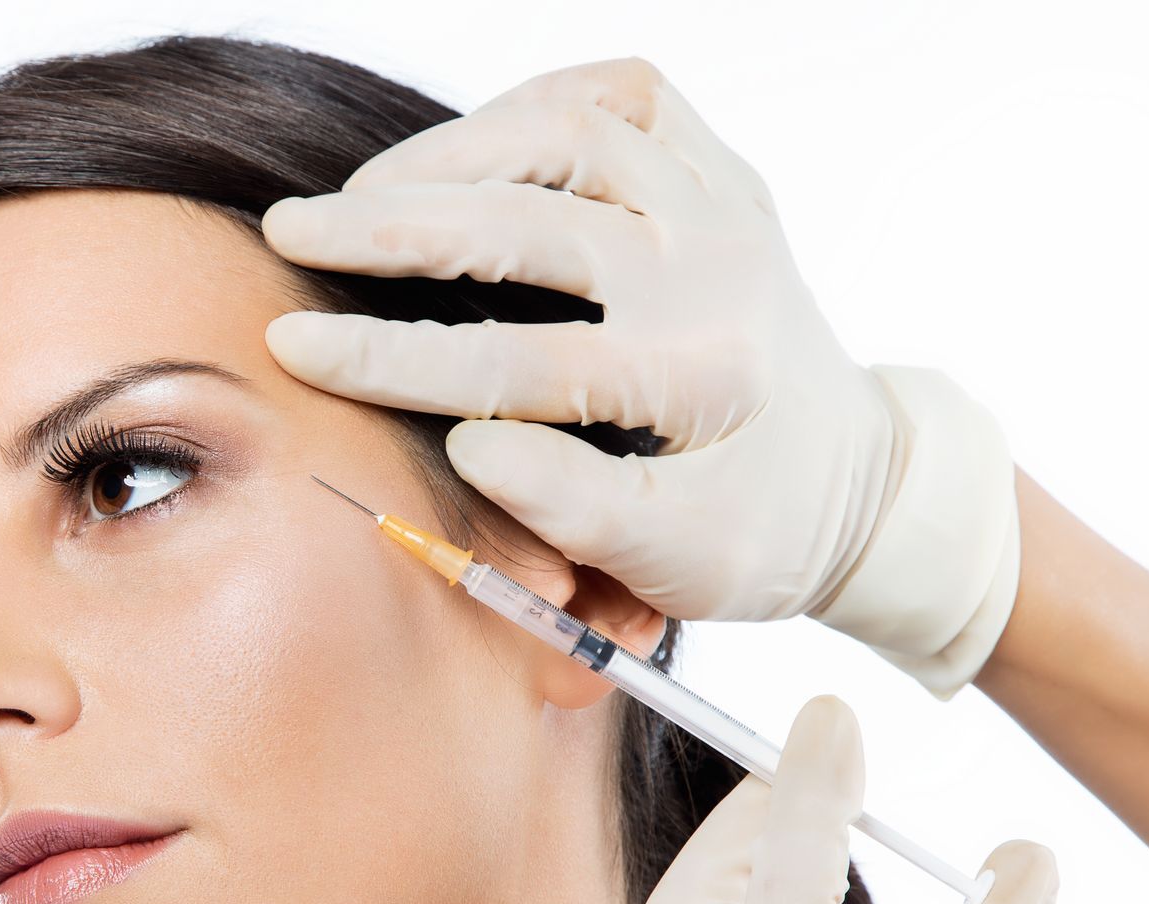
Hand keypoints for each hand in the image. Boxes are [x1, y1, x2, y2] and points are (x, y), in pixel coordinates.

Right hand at [260, 57, 1019, 699]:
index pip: (512, 361)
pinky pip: (630, 95)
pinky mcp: (721, 175)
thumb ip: (576, 512)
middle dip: (393, 226)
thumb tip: (469, 448)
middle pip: (531, 220)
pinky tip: (468, 144)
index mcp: (697, 380)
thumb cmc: (755, 530)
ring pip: (575, 133)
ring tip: (361, 191)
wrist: (856, 480)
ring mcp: (722, 209)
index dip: (389, 357)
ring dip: (454, 149)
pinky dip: (538, 102)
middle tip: (293, 232)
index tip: (294, 348)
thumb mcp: (679, 563)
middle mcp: (714, 274)